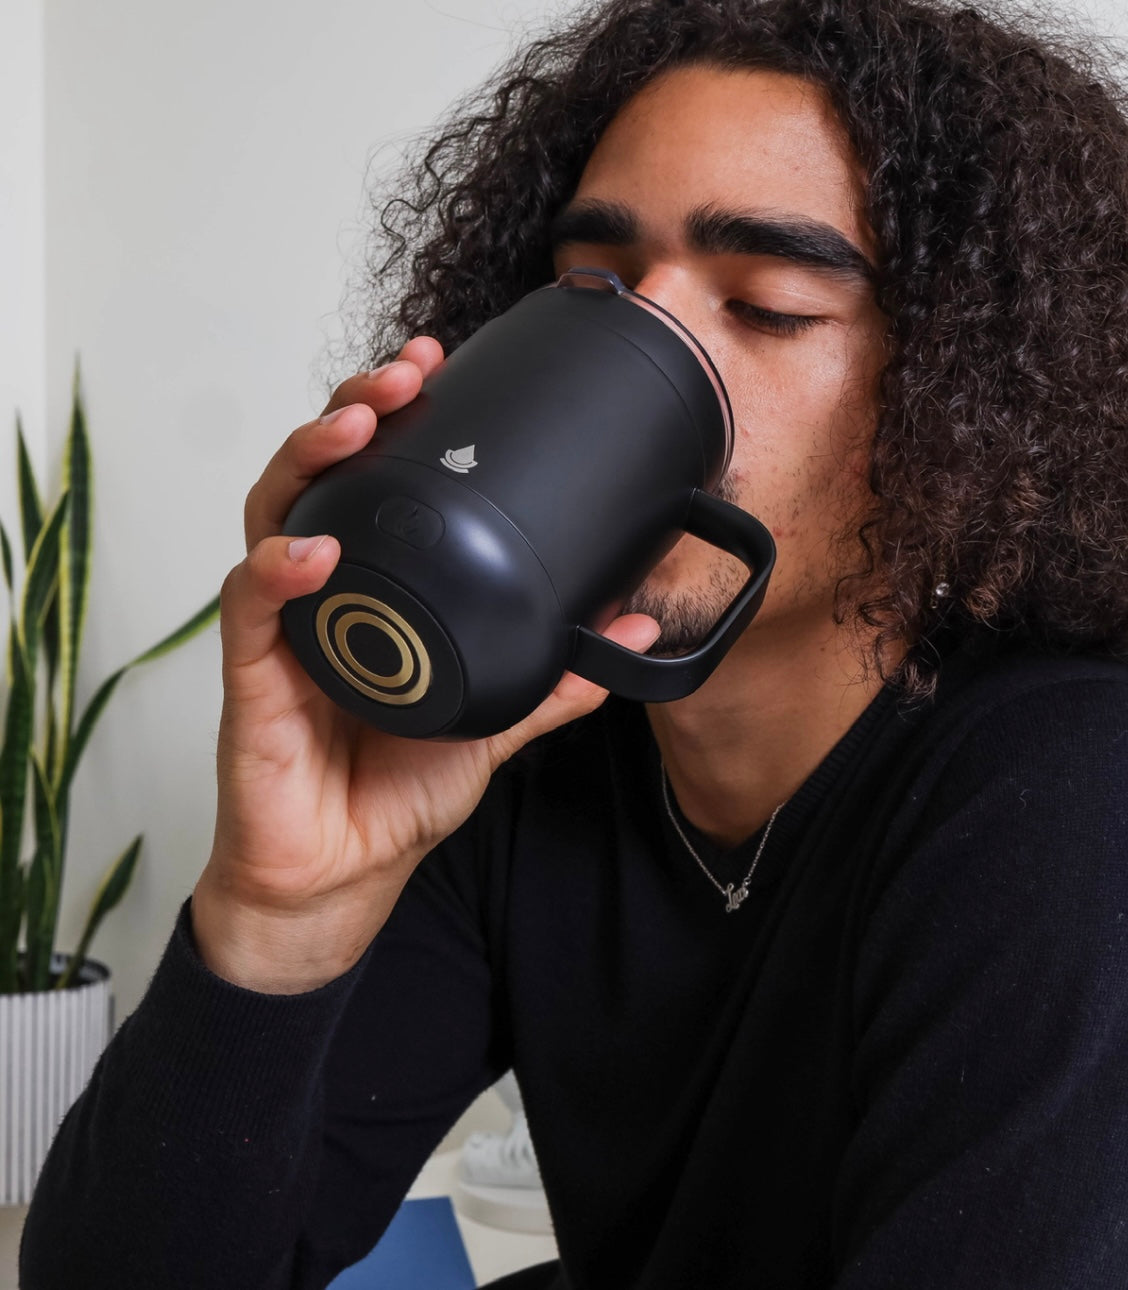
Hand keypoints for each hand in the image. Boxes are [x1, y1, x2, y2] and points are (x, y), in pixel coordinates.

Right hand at [192, 338, 658, 990]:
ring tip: (356, 425)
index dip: (398, 422)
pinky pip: (249, 609)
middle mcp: (324, 593)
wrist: (343, 871)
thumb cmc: (397, 790)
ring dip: (310, 461)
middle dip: (353, 411)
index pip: (377, 484)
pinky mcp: (251, 677)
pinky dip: (277, 572)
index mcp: (378, 591)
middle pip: (319, 476)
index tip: (439, 371)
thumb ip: (557, 678)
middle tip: (401, 376)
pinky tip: (316, 549)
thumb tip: (634, 630)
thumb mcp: (494, 721)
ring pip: (273, 516)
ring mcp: (285, 628)